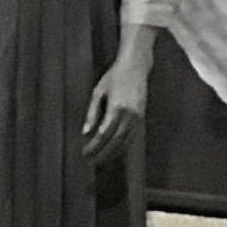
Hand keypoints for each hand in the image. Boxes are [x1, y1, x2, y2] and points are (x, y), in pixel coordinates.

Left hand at [80, 49, 146, 166]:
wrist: (136, 66)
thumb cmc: (114, 76)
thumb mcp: (99, 92)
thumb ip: (92, 113)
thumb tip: (85, 133)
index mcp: (117, 107)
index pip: (104, 134)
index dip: (94, 146)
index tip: (85, 153)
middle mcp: (129, 114)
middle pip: (115, 141)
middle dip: (103, 153)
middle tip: (91, 161)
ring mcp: (138, 116)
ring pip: (125, 141)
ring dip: (113, 152)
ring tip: (101, 159)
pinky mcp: (142, 117)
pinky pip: (132, 136)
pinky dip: (123, 146)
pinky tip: (115, 150)